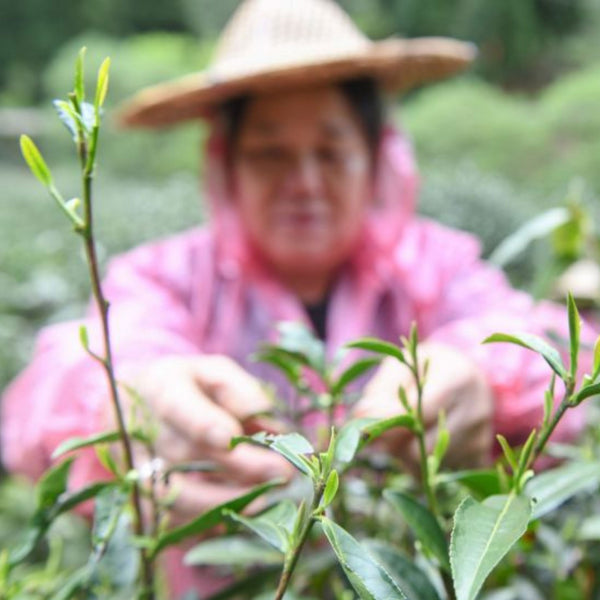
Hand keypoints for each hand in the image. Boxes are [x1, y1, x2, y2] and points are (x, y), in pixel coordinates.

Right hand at [118, 355, 291, 523]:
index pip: (174, 405)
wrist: (138, 410)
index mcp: (159, 386)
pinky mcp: (141, 503)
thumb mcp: (214, 373)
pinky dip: (206, 527)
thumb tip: (267, 422)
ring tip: (267, 501)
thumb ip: (240, 392)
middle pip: (184, 455)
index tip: (230, 438)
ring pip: (174, 496)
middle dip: (237, 467)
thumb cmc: (189, 389)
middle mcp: (140, 429)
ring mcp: (135, 470)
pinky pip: (170, 525)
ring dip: (225, 503)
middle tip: (281, 473)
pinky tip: (238, 520)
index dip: (200, 423)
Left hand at [353, 342, 492, 470]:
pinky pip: (441, 477)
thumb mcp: (401, 367)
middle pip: (420, 448)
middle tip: (382, 433)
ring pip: (427, 466)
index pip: (416, 415)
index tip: (365, 427)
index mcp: (457, 378)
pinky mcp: (481, 456)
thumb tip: (358, 418)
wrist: (466, 375)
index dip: (386, 425)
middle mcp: (476, 409)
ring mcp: (481, 436)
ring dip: (405, 457)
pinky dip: (425, 467)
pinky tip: (422, 446)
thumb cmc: (424, 369)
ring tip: (403, 434)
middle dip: (393, 445)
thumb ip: (379, 392)